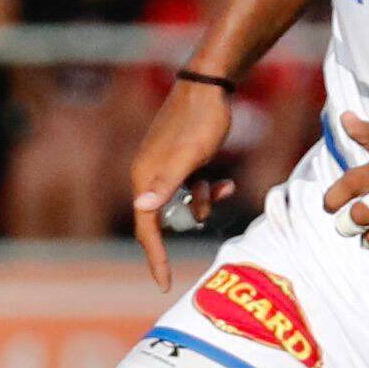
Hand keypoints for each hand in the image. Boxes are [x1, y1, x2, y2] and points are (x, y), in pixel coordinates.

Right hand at [128, 76, 240, 288]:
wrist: (210, 85)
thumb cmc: (200, 121)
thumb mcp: (189, 156)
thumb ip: (167, 183)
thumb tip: (142, 207)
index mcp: (145, 177)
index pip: (146, 225)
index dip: (154, 256)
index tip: (163, 282)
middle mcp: (148, 174)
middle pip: (157, 219)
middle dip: (174, 235)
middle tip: (174, 270)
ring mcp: (164, 166)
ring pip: (181, 203)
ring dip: (203, 203)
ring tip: (223, 190)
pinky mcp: (179, 159)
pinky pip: (190, 187)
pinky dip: (208, 190)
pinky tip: (226, 184)